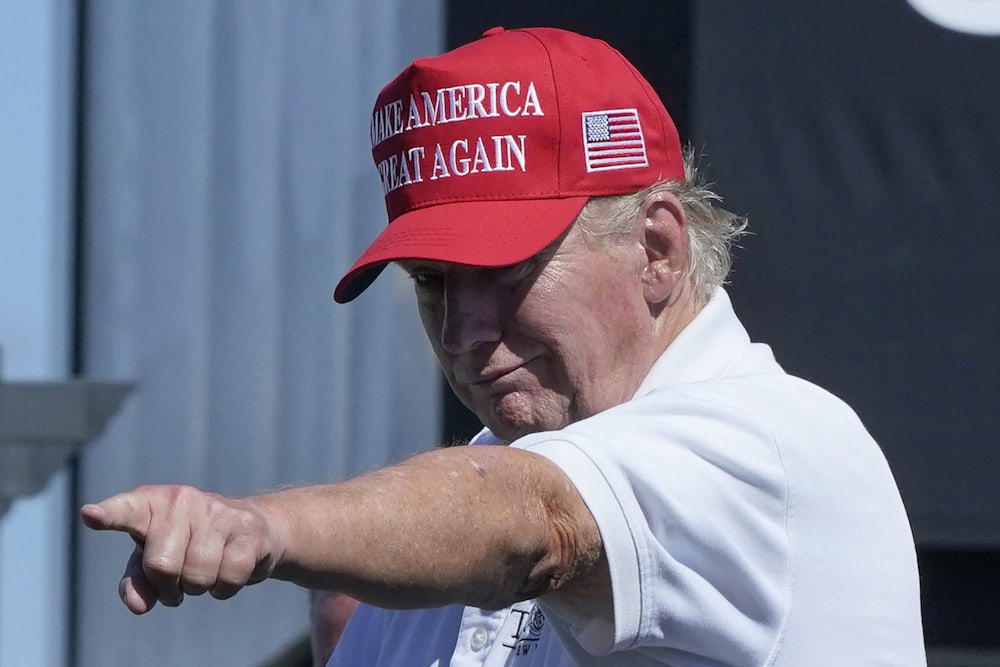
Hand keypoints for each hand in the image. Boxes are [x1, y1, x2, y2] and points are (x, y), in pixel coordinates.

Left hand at [80, 485, 283, 613]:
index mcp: (152, 503)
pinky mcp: (248, 528)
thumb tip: (138, 605)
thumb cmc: (190, 544)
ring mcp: (218, 511)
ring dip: (198, 588)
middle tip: (177, 581)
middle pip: (161, 566)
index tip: (91, 515)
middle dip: (169, 587)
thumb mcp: (155, 559)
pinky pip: (228, 579)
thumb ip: (136, 581)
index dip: (109, 515)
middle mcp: (183, 500)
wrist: (250, 529)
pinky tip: (227, 571)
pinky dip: (224, 589)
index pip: (126, 510)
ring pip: (197, 576)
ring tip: (204, 571)